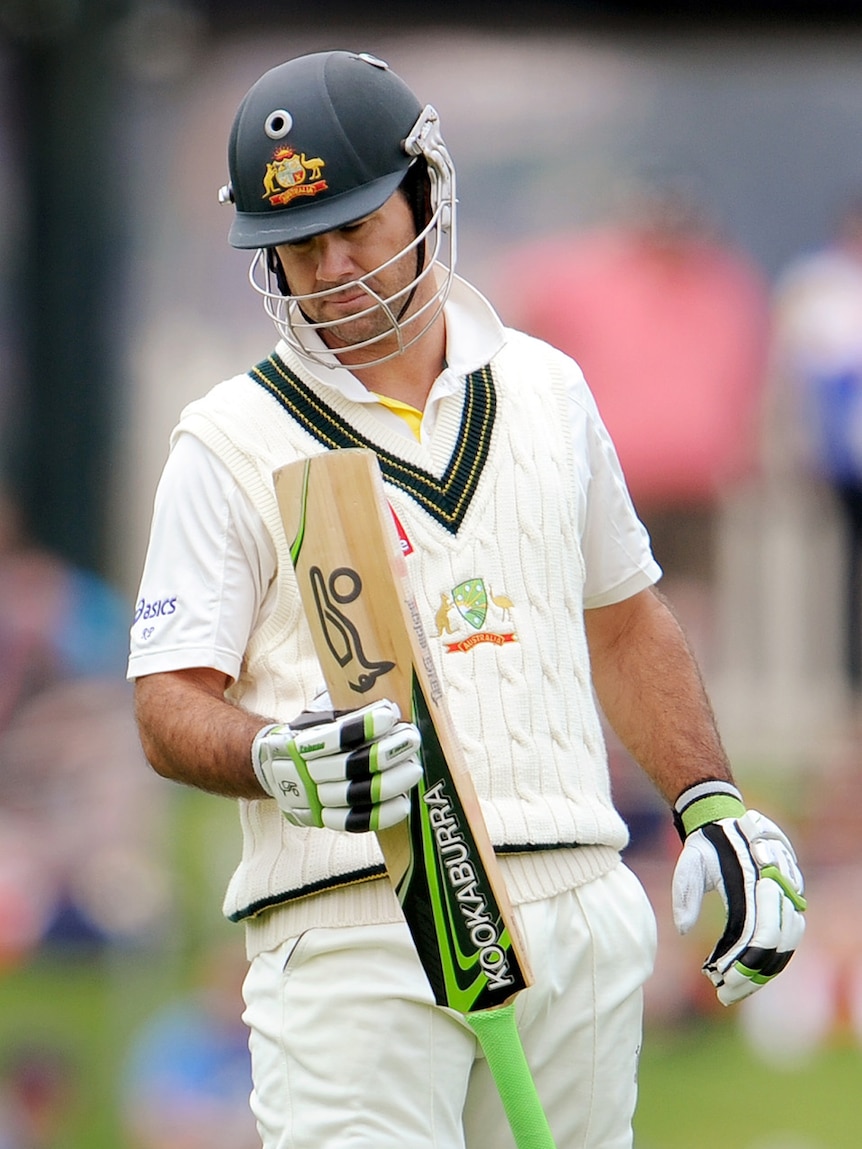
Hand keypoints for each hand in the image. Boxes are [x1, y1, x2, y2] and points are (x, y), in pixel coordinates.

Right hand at [252, 699, 421, 831]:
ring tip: (414, 768)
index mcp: (299, 741)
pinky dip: (380, 814)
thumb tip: (374, 686)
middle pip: (349, 766)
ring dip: (390, 782)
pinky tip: (403, 803)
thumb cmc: (306, 732)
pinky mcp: (322, 817)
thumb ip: (339, 699)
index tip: (390, 715)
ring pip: (354, 794)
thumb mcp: (315, 711)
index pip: (336, 736)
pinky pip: (353, 821)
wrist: (270, 766)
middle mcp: (303, 772)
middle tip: (412, 739)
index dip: (364, 726)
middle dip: (386, 753)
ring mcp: (312, 798)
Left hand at [671, 781, 806, 1005]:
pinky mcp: (791, 898)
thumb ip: (685, 894)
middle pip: (774, 943)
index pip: (755, 933)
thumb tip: (682, 930)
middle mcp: (777, 887)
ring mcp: (788, 892)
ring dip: (764, 970)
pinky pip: (790, 934)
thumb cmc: (705, 846)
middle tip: (725, 995)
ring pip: (788, 942)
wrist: (724, 821)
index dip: (741, 962)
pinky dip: (773, 957)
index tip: (718, 982)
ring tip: (736, 990)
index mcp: (751, 879)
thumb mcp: (689, 864)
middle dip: (752, 974)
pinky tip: (751, 973)